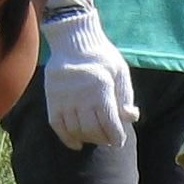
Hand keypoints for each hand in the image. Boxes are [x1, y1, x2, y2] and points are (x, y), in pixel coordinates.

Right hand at [39, 0, 138, 149]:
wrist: (73, 40)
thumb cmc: (102, 56)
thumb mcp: (120, 71)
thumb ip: (125, 95)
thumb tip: (130, 117)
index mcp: (101, 87)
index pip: (109, 122)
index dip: (116, 136)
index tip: (119, 141)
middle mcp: (81, 94)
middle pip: (92, 130)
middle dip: (103, 139)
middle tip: (108, 139)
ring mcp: (64, 97)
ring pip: (75, 130)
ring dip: (87, 139)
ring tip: (95, 137)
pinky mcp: (52, 98)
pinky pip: (57, 125)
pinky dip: (67, 138)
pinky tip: (77, 143)